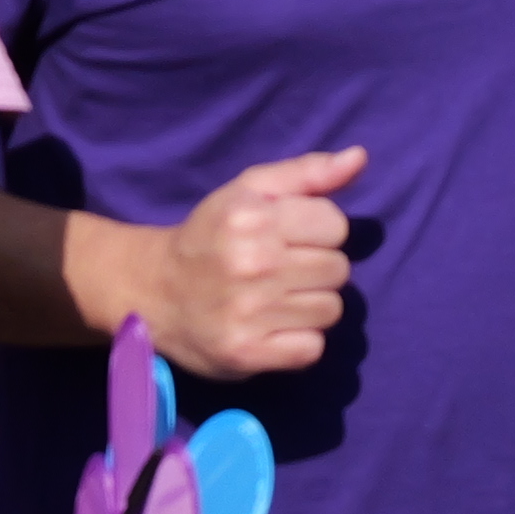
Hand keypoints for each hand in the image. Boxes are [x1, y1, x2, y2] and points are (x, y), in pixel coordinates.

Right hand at [124, 151, 362, 372]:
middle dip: (317, 268)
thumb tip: (359, 158)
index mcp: (251, 215)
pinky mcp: (247, 354)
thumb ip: (307, 172)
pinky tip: (273, 327)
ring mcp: (249, 312)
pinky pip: (312, 349)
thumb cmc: (211, 235)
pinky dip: (300, 341)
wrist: (155, 291)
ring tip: (278, 299)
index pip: (336, 226)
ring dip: (311, 305)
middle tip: (283, 271)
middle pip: (338, 270)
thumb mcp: (250, 189)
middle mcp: (251, 263)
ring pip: (330, 310)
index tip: (291, 238)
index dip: (319, 232)